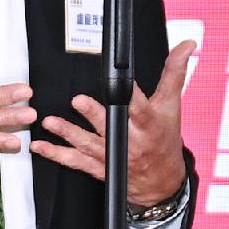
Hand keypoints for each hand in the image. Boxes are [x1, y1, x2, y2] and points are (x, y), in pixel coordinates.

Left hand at [31, 42, 195, 201]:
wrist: (163, 183)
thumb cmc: (165, 139)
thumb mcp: (172, 105)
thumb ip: (175, 73)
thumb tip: (187, 45)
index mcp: (149, 125)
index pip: (141, 109)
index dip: (132, 96)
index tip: (122, 83)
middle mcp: (130, 142)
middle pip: (111, 128)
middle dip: (94, 115)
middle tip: (78, 100)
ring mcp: (113, 157)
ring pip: (89, 145)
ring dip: (68, 133)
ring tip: (51, 122)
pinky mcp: (100, 169)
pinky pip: (76, 162)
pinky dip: (57, 154)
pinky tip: (40, 146)